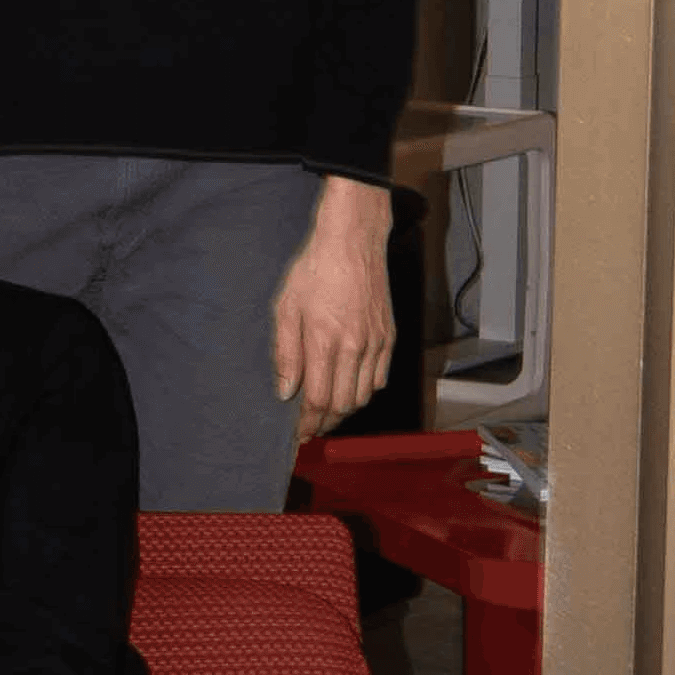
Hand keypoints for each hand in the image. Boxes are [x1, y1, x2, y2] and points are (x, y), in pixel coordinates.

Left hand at [272, 178, 394, 444]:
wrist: (352, 241)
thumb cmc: (314, 269)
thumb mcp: (285, 307)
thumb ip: (285, 353)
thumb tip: (286, 391)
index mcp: (324, 340)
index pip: (318, 399)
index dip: (307, 423)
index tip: (297, 433)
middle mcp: (355, 346)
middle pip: (343, 405)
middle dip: (324, 423)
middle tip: (309, 428)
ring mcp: (376, 343)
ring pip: (363, 396)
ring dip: (344, 411)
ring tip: (327, 413)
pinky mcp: (389, 336)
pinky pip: (380, 378)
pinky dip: (364, 392)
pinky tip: (349, 388)